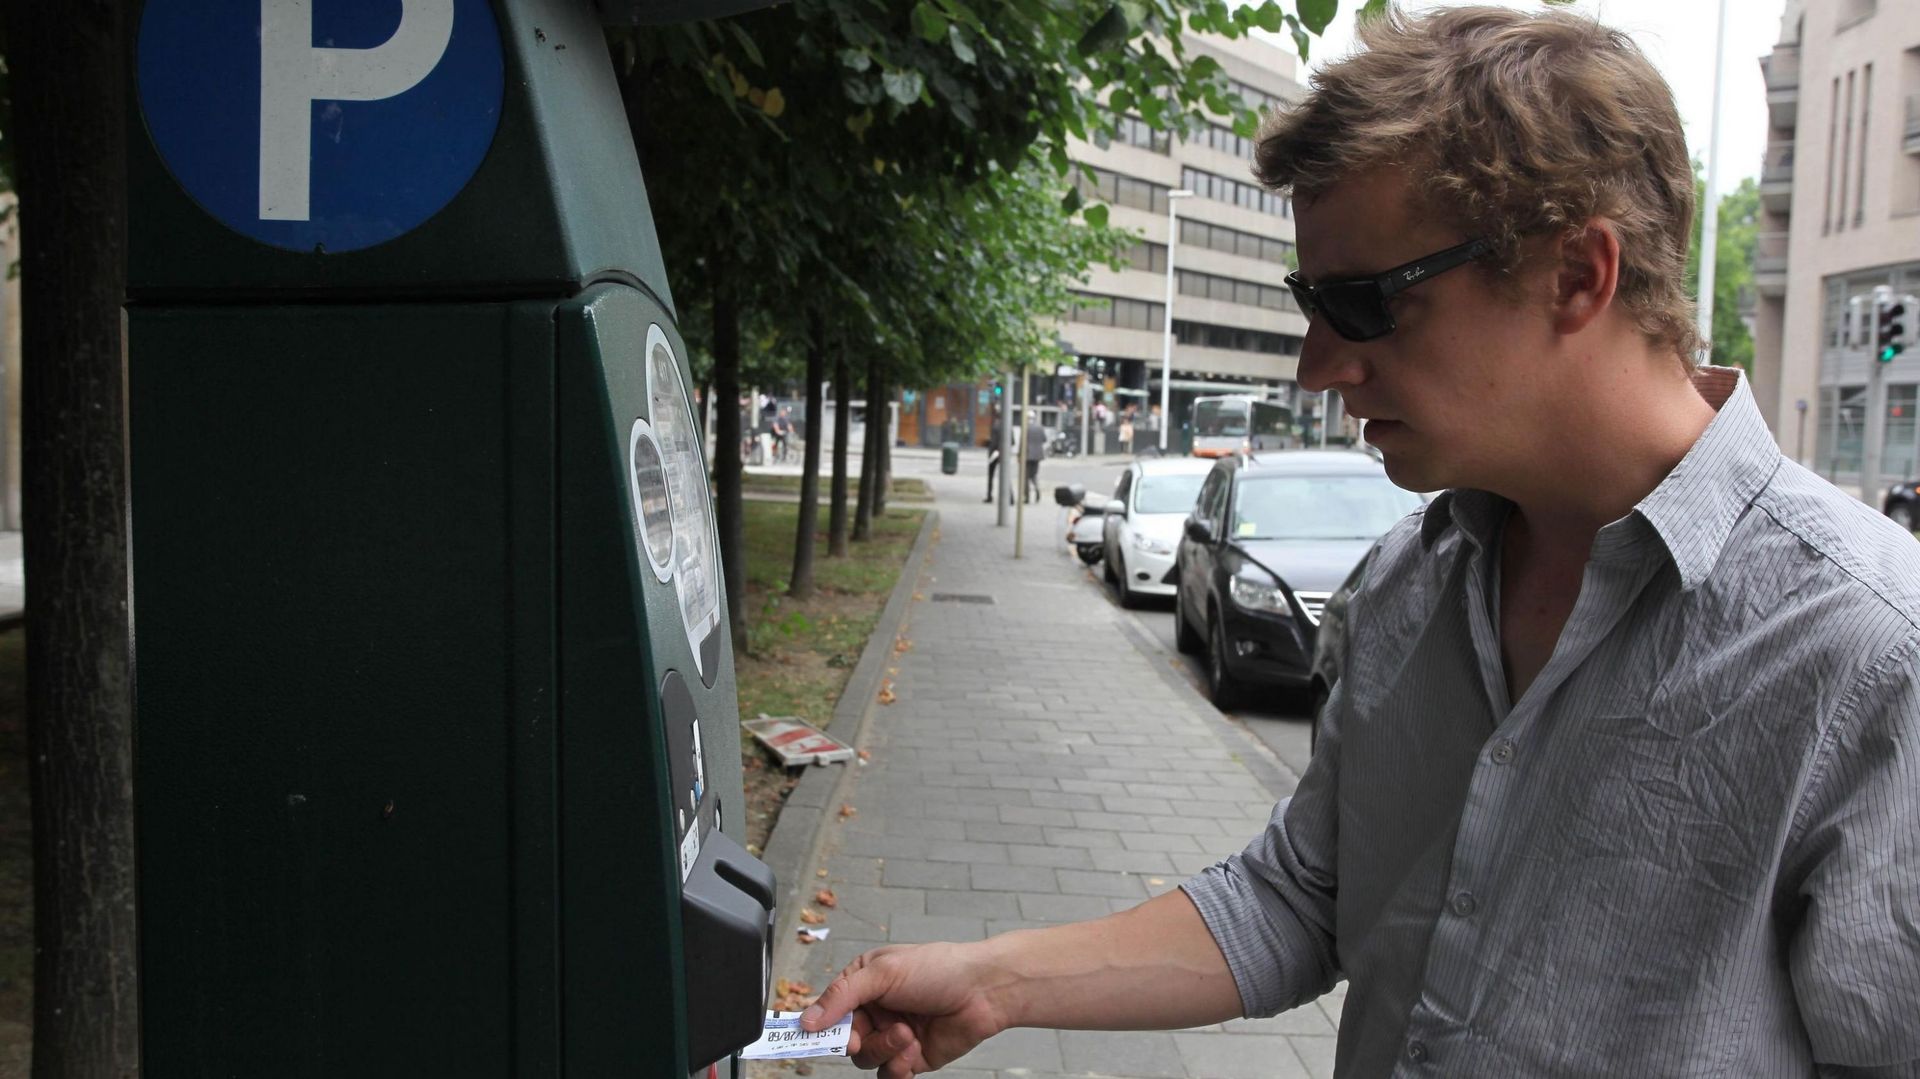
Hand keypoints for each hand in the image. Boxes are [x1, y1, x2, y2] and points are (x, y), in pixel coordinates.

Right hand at [801, 941, 1008, 1077]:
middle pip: (845, 1040)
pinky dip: (898, 1066)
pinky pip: (890, 1074)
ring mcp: (893, 1035)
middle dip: (857, 1041)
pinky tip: (914, 1049)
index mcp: (864, 983)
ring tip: (907, 1034)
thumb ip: (842, 996)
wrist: (985, 991)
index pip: (829, 1009)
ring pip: (867, 1060)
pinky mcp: (912, 1057)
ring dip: (884, 1050)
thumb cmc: (938, 968)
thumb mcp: (883, 972)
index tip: (810, 1038)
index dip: (819, 1025)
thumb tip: (806, 1020)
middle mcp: (876, 1010)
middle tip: (861, 1040)